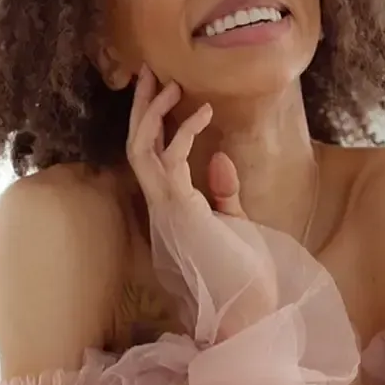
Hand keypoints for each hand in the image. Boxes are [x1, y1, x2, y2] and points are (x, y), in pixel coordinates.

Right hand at [127, 68, 273, 333]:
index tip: (169, 93)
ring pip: (140, 150)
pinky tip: (204, 113)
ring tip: (172, 83)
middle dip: (141, 109)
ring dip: (153, 113)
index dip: (153, 125)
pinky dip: (184, 132)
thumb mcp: (235, 224)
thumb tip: (220, 157)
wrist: (248, 313)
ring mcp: (167, 209)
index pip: (151, 159)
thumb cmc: (244, 277)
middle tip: (151, 71)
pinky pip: (170, 161)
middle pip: (136, 147)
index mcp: (172, 210)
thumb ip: (224, 193)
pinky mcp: (180, 211)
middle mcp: (161, 208)